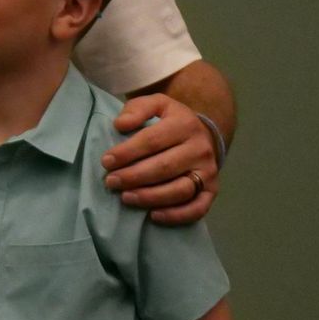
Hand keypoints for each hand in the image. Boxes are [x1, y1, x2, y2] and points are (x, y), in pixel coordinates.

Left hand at [103, 95, 217, 225]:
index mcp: (184, 124)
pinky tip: (153, 216)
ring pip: (180, 190)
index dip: (127, 153)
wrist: (202, 133)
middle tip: (111, 182)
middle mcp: (200, 148)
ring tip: (125, 197)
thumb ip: (136, 109)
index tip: (106, 161)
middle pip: (164, 167)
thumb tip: (120, 124)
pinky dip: (176, 215)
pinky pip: (197, 208)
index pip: (152, 140)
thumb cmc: (169, 121)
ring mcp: (208, 171)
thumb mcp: (155, 104)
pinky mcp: (212, 190)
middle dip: (133, 176)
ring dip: (150, 197)